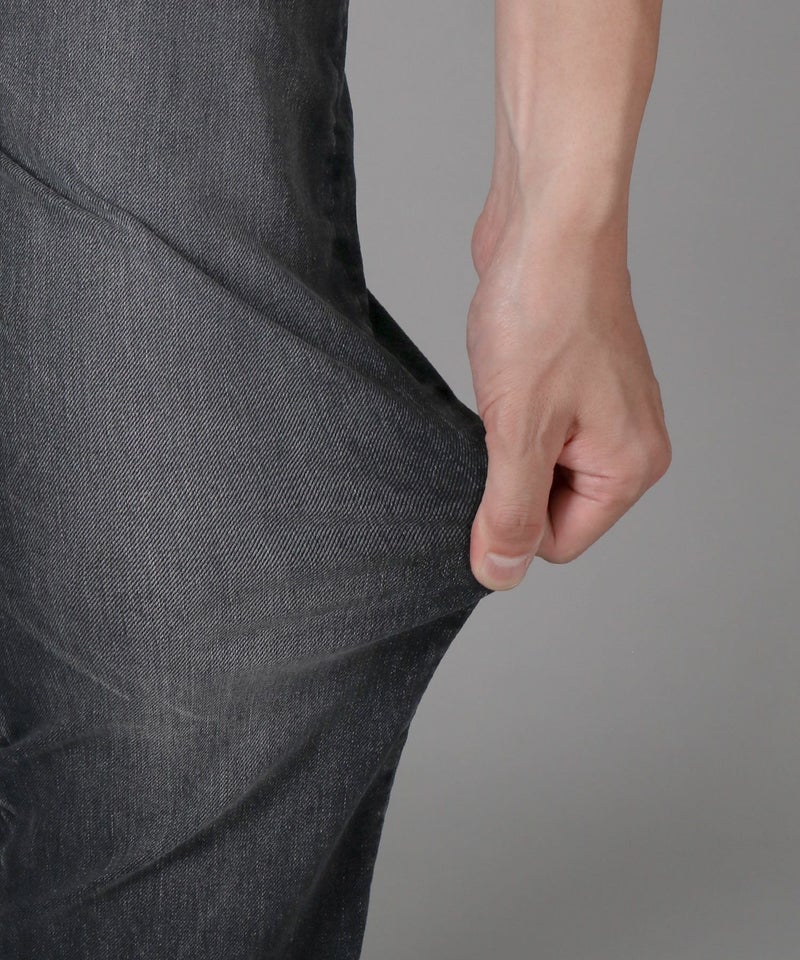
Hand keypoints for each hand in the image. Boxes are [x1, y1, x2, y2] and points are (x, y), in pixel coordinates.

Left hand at [467, 179, 671, 590]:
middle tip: (501, 421)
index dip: (512, 520)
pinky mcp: (575, 385)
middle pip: (550, 508)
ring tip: (507, 392)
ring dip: (507, 441)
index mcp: (630, 466)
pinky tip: (507, 375)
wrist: (549, 224)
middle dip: (510, 476)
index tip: (489, 469)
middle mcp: (628, 443)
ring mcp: (603, 412)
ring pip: (538, 466)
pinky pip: (535, 428)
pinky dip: (509, 412)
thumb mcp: (517, 430)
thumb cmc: (545, 311)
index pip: (558, 543)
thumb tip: (501, 574)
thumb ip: (508, 512)